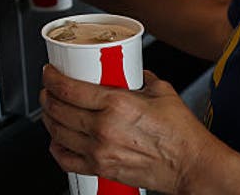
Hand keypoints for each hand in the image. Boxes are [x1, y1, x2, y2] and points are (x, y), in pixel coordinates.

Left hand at [39, 65, 220, 193]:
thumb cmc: (182, 134)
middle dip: (47, 96)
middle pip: (58, 109)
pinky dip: (56, 149)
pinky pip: (66, 160)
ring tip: (50, 110)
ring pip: (57, 132)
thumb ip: (139, 78)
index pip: (68, 88)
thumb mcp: (161, 92)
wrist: (192, 166)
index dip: (51, 78)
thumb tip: (128, 71)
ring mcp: (100, 151)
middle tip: (48, 89)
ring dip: (48, 118)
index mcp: (117, 104)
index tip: (49, 73)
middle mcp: (104, 128)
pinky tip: (57, 140)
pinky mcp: (102, 169)